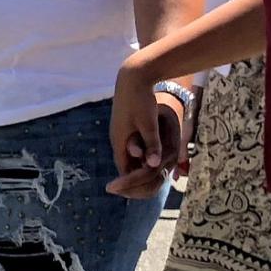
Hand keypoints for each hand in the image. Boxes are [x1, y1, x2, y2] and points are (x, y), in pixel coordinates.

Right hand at [105, 84, 184, 198]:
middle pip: (124, 164)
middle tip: (145, 189)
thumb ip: (152, 145)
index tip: (140, 193)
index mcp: (120, 141)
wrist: (132, 77)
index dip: (130, 184)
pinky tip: (147, 155)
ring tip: (148, 175)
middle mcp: (117, 138)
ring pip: (127, 155)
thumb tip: (153, 165)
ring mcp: (119, 131)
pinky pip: (130, 146)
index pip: (123, 170)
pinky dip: (138, 154)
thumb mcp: (148, 123)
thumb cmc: (140, 99)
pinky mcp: (124, 125)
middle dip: (134, 177)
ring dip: (136, 165)